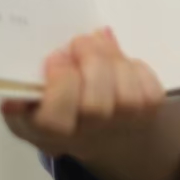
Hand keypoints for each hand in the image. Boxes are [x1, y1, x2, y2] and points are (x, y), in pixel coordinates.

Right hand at [0, 28, 169, 167]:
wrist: (102, 132)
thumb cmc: (59, 106)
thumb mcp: (32, 97)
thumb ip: (30, 83)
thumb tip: (51, 65)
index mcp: (45, 133)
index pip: (53, 120)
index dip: (59, 84)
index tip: (56, 56)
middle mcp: (84, 138)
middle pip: (95, 106)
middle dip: (92, 62)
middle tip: (81, 40)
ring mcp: (120, 129)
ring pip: (127, 98)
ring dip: (115, 61)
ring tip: (100, 42)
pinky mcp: (148, 117)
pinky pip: (149, 91)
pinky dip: (136, 68)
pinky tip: (120, 63)